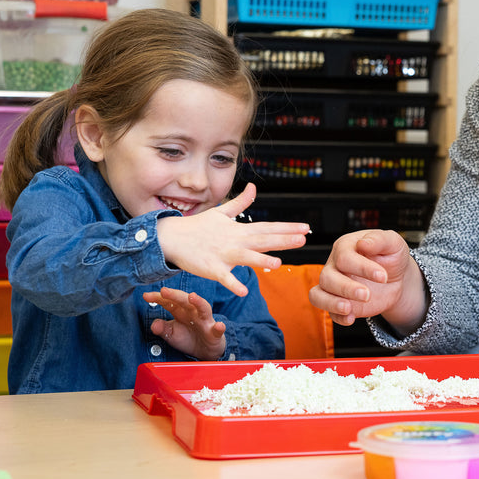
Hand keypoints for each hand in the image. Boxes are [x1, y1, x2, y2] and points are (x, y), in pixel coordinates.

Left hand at [145, 287, 225, 359]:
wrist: (204, 351)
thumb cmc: (187, 338)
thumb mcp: (171, 334)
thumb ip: (162, 328)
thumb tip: (153, 325)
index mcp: (180, 312)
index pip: (168, 302)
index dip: (158, 298)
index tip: (146, 296)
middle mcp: (193, 313)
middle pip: (184, 301)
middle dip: (174, 295)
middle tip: (164, 290)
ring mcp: (205, 321)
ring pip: (203, 308)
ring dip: (199, 302)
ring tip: (192, 297)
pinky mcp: (214, 333)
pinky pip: (217, 329)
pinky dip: (219, 328)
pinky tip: (219, 326)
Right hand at [156, 183, 309, 295]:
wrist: (171, 237)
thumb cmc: (198, 227)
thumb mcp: (221, 213)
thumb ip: (241, 203)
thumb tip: (253, 187)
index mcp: (239, 230)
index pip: (267, 228)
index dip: (287, 228)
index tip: (306, 228)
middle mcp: (234, 241)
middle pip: (262, 240)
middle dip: (283, 239)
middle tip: (303, 239)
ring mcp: (223, 254)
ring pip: (244, 258)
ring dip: (260, 260)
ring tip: (278, 263)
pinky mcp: (211, 268)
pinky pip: (223, 278)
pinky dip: (232, 284)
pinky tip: (243, 292)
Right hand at [308, 229, 426, 330]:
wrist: (396, 278)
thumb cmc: (390, 257)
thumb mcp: (393, 243)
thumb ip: (379, 239)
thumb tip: (363, 243)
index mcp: (346, 247)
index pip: (344, 257)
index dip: (362, 268)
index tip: (382, 276)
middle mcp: (335, 265)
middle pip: (327, 277)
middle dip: (347, 288)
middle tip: (367, 295)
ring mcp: (334, 285)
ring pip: (318, 294)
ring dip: (332, 303)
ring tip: (348, 308)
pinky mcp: (338, 302)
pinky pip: (328, 311)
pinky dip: (337, 317)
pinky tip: (351, 318)